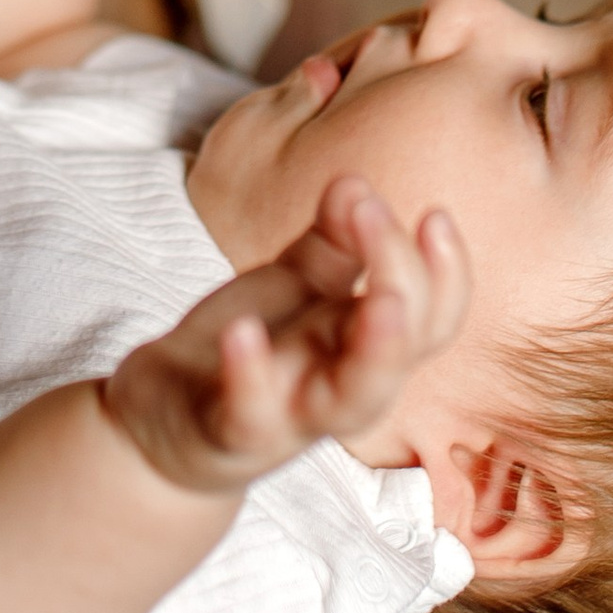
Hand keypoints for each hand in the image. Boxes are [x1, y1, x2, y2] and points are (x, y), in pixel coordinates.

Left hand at [99, 177, 469, 498]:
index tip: (433, 215)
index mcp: (362, 344)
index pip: (433, 318)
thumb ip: (333, 239)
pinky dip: (251, 374)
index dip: (447, 272)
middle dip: (405, 282)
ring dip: (378, 351)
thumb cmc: (251, 347)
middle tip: (371, 211)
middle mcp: (340, 385)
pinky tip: (242, 330)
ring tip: (382, 301)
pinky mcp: (232, 429)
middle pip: (403, 351)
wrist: (166, 417)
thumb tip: (355, 183)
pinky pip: (250, 414)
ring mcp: (290, 414)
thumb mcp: (296, 284)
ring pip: (353, 403)